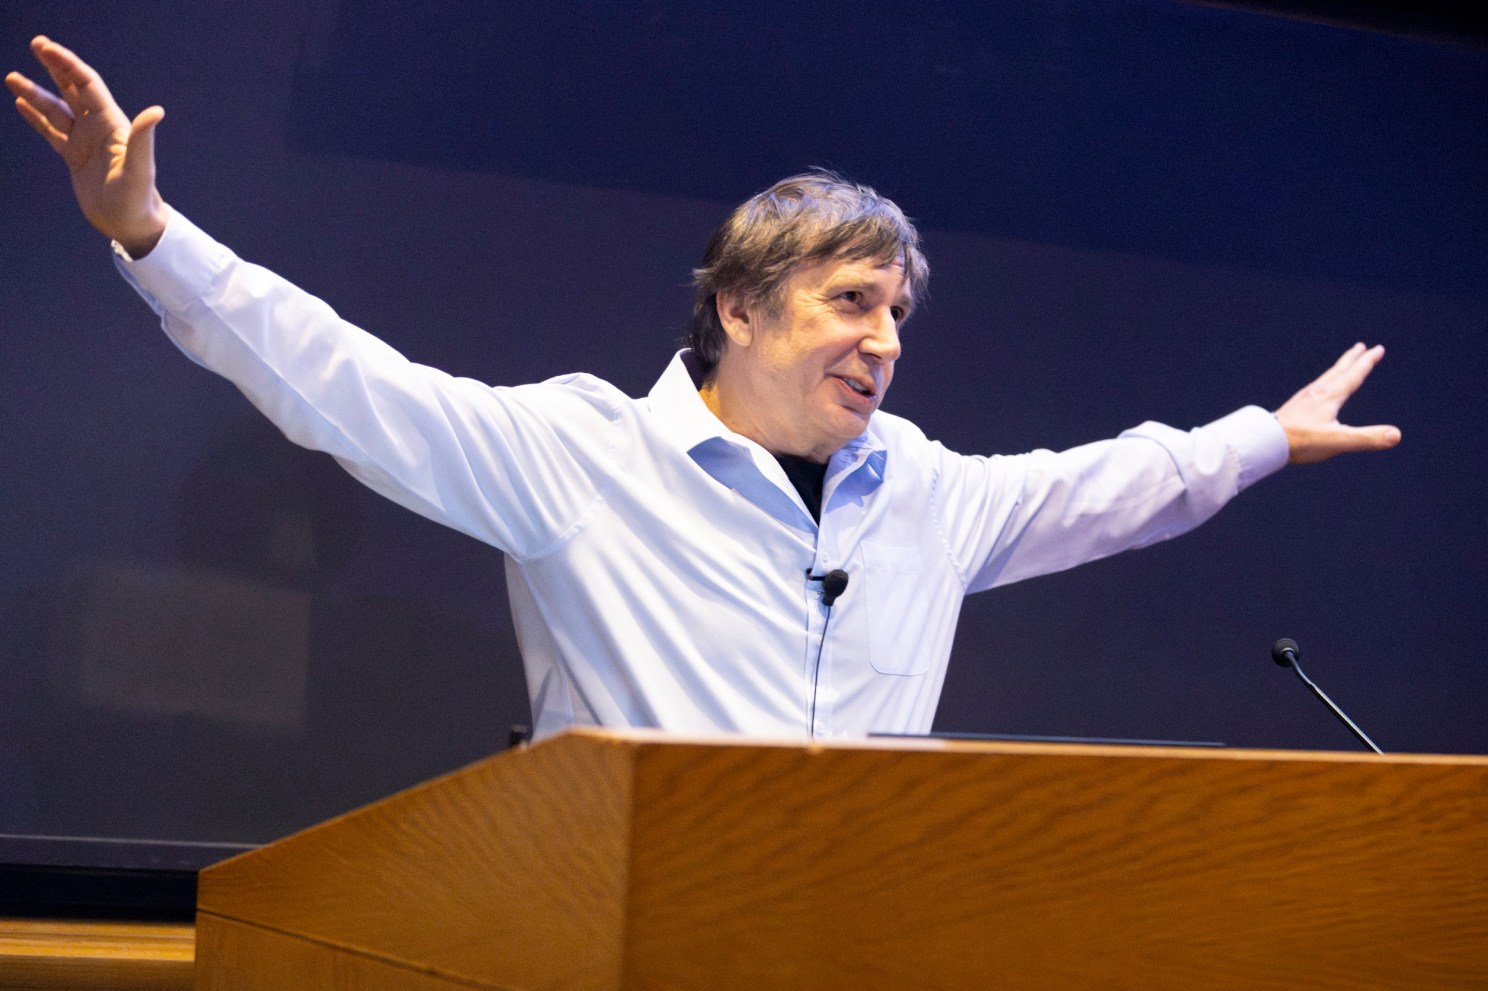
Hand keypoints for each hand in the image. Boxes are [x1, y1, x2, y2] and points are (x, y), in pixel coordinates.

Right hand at [6, 36, 168, 256]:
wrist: (132, 225)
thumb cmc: (138, 200)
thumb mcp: (139, 169)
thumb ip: (142, 139)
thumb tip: (156, 111)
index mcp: (112, 124)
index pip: (87, 85)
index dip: (68, 65)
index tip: (47, 48)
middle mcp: (98, 128)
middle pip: (73, 89)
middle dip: (55, 66)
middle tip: (37, 43)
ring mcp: (85, 142)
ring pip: (56, 110)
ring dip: (35, 93)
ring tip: (12, 77)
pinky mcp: (74, 158)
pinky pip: (52, 131)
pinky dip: (37, 117)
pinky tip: (21, 104)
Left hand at [1275, 343, 1400, 463]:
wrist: (1264, 442)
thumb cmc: (1300, 442)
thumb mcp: (1337, 441)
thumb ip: (1367, 438)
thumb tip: (1395, 435)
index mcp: (1330, 397)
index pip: (1353, 375)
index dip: (1367, 362)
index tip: (1378, 349)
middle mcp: (1317, 393)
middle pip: (1338, 371)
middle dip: (1352, 359)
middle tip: (1362, 346)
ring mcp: (1303, 399)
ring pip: (1325, 378)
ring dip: (1338, 369)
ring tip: (1343, 364)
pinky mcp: (1294, 407)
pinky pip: (1313, 389)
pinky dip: (1323, 383)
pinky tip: (1318, 391)